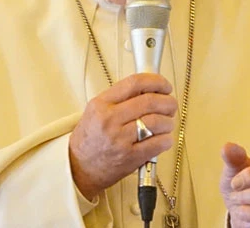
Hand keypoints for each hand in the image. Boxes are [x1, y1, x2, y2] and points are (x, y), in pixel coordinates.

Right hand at [69, 73, 177, 199]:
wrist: (79, 169)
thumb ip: (120, 98)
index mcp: (101, 104)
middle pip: (150, 101)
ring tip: (167, 123)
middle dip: (168, 102)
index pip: (135, 83)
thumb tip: (151, 88)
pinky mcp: (130, 157)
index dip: (156, 81)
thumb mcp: (96, 111)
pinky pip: (159, 143)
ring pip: (158, 121)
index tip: (165, 86)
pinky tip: (163, 138)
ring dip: (169, 121)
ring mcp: (120, 139)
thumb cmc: (90, 139)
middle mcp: (110, 120)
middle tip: (171, 105)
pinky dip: (167, 139)